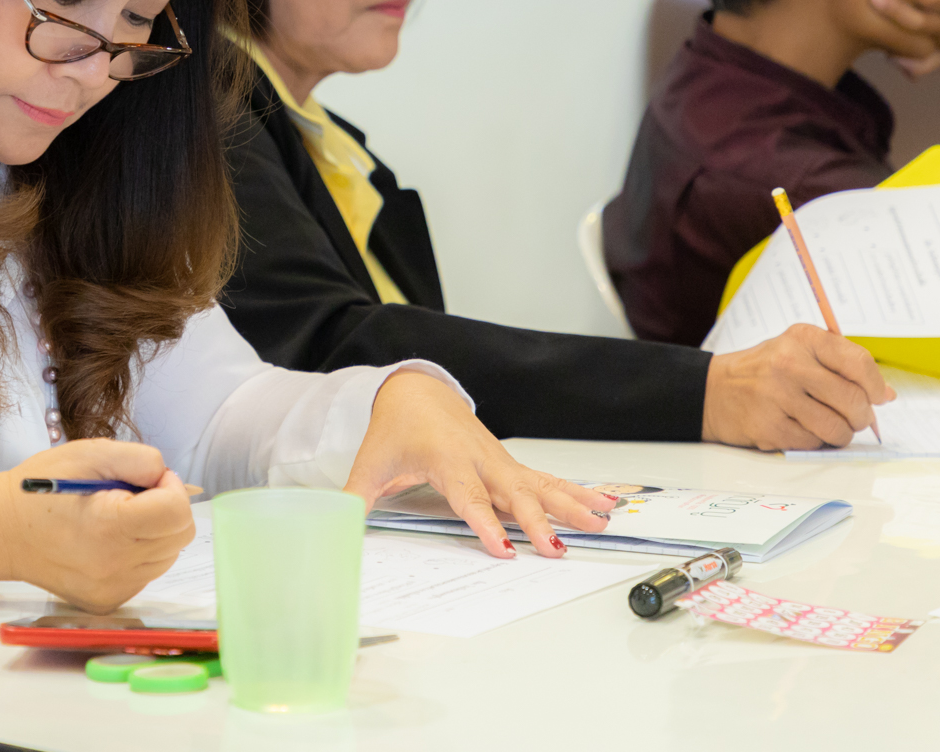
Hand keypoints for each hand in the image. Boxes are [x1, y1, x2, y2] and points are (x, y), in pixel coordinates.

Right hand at [0, 438, 195, 613]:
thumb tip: (167, 477)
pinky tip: (108, 540)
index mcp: (109, 526)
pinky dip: (139, 553)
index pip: (176, 511)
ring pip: (167, 556)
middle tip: (131, 496)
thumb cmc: (40, 489)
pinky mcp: (109, 600)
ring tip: (116, 518)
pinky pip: (146, 573)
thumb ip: (139, 458)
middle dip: (166, 508)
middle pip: (180, 535)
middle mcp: (114, 565)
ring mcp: (112, 589)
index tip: (147, 480)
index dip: (170, 487)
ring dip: (154, 532)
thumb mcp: (88, 454)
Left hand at [343, 370, 615, 558]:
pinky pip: (547, 480)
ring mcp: (500, 461)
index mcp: (447, 460)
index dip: (485, 524)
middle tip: (556, 548)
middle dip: (536, 522)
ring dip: (571, 505)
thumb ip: (356, 498)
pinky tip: (603, 504)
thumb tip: (335, 527)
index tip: (503, 549)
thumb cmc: (394, 429)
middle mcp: (480, 460)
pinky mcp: (510, 464)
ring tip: (601, 523)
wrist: (416, 390)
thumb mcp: (370, 463)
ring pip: (540, 485)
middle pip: (514, 494)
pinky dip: (576, 492)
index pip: (469, 498)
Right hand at [701, 324, 894, 450]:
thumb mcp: (798, 351)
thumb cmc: (764, 371)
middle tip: (855, 418)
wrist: (714, 391)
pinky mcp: (769, 426)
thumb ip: (841, 365)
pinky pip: (813, 444)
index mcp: (802, 339)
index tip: (879, 397)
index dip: (876, 386)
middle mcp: (789, 364)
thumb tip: (886, 394)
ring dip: (841, 434)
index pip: (858, 363)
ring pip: (836, 427)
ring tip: (830, 426)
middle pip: (852, 400)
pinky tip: (803, 430)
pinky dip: (815, 442)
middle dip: (861, 416)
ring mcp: (777, 396)